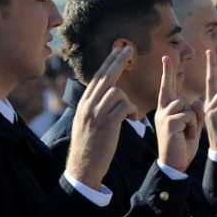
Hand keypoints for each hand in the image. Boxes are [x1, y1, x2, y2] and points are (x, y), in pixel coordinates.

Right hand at [66, 46, 136, 189]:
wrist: (83, 167)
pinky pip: (124, 106)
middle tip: (129, 49)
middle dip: (118, 61)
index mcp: (84, 104)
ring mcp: (96, 114)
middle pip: (105, 77)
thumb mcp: (86, 122)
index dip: (108, 62)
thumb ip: (93, 107)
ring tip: (131, 115)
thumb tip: (102, 95)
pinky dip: (132, 111)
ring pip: (117, 92)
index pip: (97, 77)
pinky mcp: (107, 124)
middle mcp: (88, 105)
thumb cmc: (89, 147)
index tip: (117, 51)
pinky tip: (132, 120)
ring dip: (128, 101)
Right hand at [154, 55, 204, 171]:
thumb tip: (197, 100)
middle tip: (166, 56)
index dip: (168, 74)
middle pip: (169, 87)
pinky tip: (189, 135)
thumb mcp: (191, 127)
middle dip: (168, 71)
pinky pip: (187, 114)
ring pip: (184, 102)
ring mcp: (164, 116)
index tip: (167, 59)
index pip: (168, 89)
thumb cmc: (182, 147)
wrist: (176, 164)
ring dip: (193, 117)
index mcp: (167, 111)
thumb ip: (195, 113)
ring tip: (190, 131)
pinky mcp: (168, 123)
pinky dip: (193, 124)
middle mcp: (162, 111)